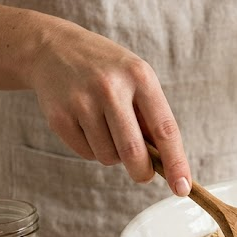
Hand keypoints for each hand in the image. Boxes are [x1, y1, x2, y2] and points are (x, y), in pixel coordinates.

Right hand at [27, 21, 191, 195]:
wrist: (53, 48)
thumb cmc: (107, 69)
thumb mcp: (136, 78)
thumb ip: (151, 116)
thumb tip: (166, 163)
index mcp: (139, 77)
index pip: (164, 129)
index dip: (175, 162)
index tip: (182, 188)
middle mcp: (110, 88)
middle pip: (133, 152)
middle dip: (141, 172)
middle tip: (143, 174)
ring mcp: (82, 102)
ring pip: (108, 157)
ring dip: (113, 155)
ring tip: (107, 128)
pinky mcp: (59, 117)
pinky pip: (85, 154)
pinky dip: (92, 149)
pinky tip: (86, 125)